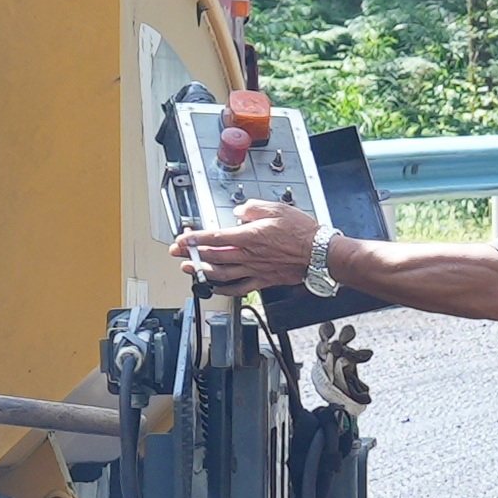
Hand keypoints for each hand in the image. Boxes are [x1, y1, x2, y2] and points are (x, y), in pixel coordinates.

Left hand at [171, 204, 315, 290]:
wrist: (320, 254)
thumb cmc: (302, 233)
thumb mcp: (277, 209)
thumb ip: (254, 208)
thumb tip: (240, 211)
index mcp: (250, 236)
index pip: (215, 237)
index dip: (195, 239)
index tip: (182, 239)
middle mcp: (249, 255)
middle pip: (213, 256)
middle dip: (191, 254)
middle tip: (178, 252)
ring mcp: (254, 270)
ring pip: (221, 274)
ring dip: (202, 271)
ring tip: (189, 268)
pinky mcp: (263, 280)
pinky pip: (239, 288)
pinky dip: (223, 289)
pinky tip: (215, 287)